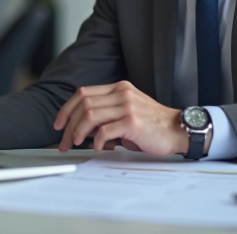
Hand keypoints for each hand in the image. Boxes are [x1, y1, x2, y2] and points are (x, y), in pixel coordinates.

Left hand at [52, 81, 190, 156]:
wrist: (177, 129)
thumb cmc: (152, 124)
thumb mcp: (127, 111)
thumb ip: (107, 115)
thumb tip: (82, 129)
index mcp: (118, 88)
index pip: (83, 93)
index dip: (67, 109)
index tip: (59, 124)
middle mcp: (121, 94)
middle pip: (83, 104)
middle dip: (69, 124)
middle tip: (65, 140)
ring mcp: (127, 106)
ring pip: (90, 115)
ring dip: (78, 132)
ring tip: (76, 143)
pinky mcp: (133, 122)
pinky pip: (105, 131)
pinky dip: (97, 141)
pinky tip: (99, 148)